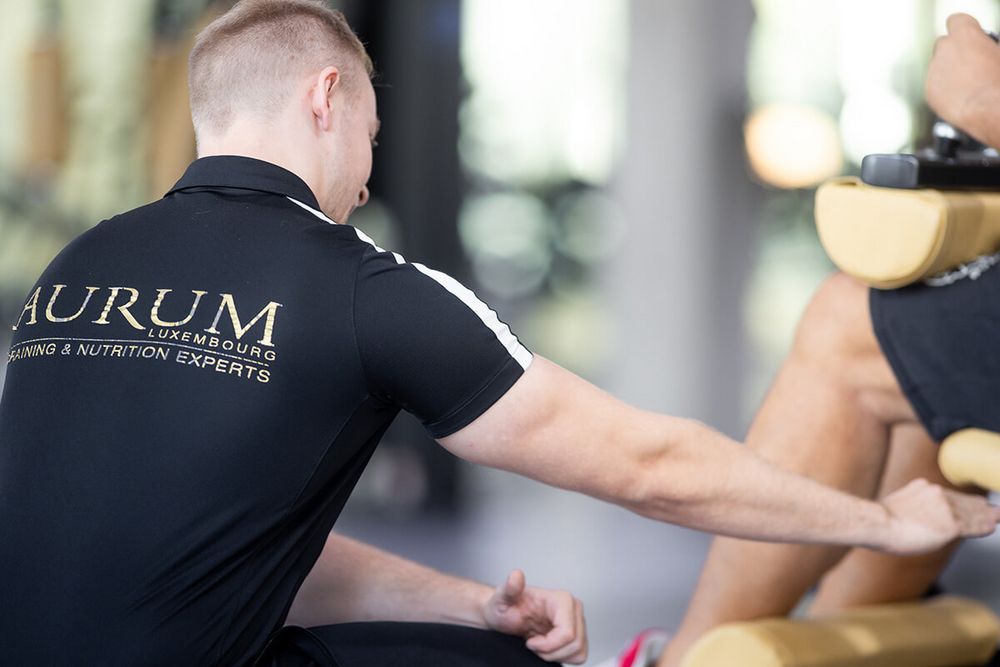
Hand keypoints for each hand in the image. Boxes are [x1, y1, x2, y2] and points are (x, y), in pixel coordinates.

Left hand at [482, 569, 587, 663]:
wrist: (505, 617)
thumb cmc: (505, 608)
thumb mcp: (502, 599)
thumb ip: (509, 588)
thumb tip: (516, 575)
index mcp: (561, 599)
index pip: (567, 633)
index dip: (548, 645)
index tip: (530, 642)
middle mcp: (573, 608)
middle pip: (575, 643)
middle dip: (551, 651)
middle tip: (533, 644)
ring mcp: (577, 622)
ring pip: (578, 650)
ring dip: (556, 655)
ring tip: (539, 645)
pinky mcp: (577, 634)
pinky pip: (579, 655)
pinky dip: (562, 656)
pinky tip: (548, 647)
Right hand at [878, 478, 999, 554]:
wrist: (879, 524)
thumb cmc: (881, 519)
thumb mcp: (898, 501)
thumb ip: (914, 500)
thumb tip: (918, 504)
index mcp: (925, 487)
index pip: (951, 494)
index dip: (967, 500)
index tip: (978, 502)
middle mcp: (938, 493)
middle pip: (966, 501)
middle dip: (981, 507)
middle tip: (995, 510)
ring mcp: (946, 508)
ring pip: (973, 513)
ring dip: (987, 516)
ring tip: (997, 516)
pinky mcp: (951, 525)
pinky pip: (974, 526)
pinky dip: (984, 526)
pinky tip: (992, 525)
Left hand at [925, 13, 999, 145]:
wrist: (989, 108)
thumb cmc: (998, 79)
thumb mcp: (997, 53)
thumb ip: (984, 46)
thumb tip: (983, 50)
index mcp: (965, 35)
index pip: (956, 20)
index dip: (964, 29)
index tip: (972, 38)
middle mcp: (944, 49)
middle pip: (944, 44)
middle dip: (954, 51)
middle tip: (971, 64)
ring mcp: (934, 70)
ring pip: (939, 66)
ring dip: (949, 71)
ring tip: (969, 84)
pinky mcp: (929, 90)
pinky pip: (935, 85)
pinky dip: (944, 89)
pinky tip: (961, 97)